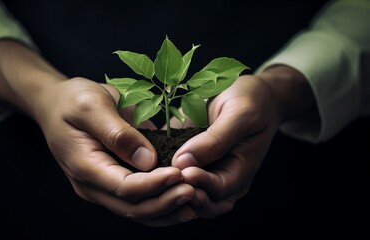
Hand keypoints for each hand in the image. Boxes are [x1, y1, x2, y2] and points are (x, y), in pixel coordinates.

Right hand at [32, 77, 196, 225]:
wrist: (57, 104)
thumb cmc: (72, 100)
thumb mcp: (92, 106)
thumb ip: (117, 134)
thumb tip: (148, 161)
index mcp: (84, 166)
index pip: (123, 187)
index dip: (153, 185)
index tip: (179, 175)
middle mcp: (92, 184)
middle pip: (132, 206)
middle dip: (165, 202)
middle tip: (194, 191)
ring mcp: (102, 186)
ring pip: (137, 210)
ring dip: (166, 209)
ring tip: (195, 201)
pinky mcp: (112, 182)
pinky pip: (138, 200)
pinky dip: (161, 202)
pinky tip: (181, 199)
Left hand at [169, 75, 279, 217]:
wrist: (243, 91)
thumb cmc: (250, 102)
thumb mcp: (240, 115)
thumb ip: (216, 139)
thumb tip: (183, 162)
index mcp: (239, 172)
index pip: (219, 189)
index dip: (201, 183)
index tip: (184, 173)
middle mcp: (220, 178)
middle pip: (201, 203)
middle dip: (184, 196)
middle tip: (168, 182)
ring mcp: (202, 171)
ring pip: (184, 196)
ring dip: (170, 191)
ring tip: (155, 178)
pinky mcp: (185, 161)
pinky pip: (172, 177)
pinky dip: (161, 177)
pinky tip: (148, 168)